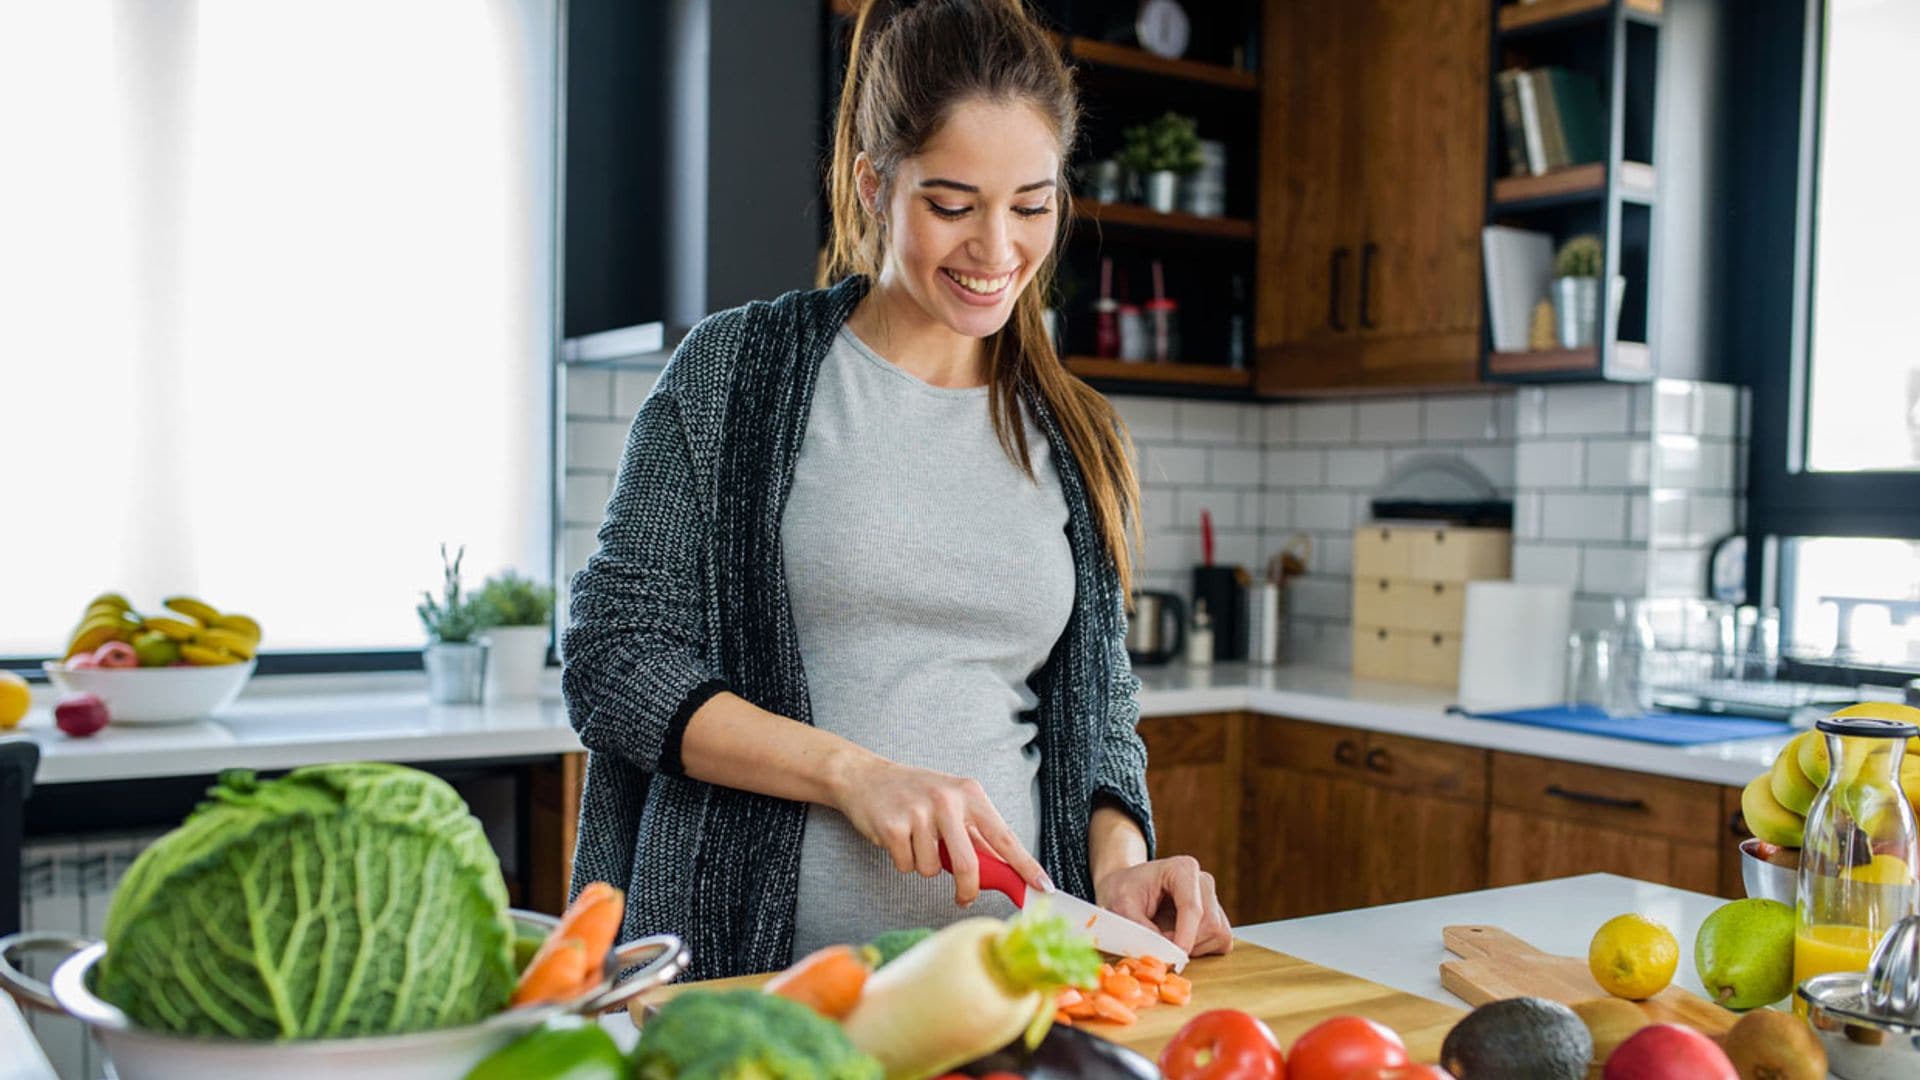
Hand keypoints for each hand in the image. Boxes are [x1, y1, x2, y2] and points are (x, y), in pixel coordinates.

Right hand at [830, 753, 1050, 906]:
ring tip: (914, 840)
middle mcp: (948, 799)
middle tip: (964, 898)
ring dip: (924, 864)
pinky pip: (907, 866)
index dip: (1026, 865)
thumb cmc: (914, 794)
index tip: (1044, 886)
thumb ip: (975, 834)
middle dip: (968, 888)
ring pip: (933, 869)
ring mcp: (919, 811)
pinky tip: (897, 838)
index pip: (1005, 837)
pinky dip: (903, 861)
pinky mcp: (893, 826)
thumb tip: (1002, 870)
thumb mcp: (951, 803)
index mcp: (970, 793)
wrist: (864, 777)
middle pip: (969, 864)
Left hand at [1094, 855, 1233, 956]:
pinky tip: (1179, 941)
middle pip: (1210, 925)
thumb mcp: (1120, 906)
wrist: (1127, 889)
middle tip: (1158, 943)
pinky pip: (1220, 942)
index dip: (1186, 936)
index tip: (1174, 958)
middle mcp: (1203, 882)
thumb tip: (1163, 952)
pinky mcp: (1217, 918)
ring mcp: (1213, 900)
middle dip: (1185, 942)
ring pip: (1218, 935)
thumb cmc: (1123, 892)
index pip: (1193, 908)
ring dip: (1192, 947)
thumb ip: (1140, 928)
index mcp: (1183, 869)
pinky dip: (1201, 950)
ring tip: (1165, 938)